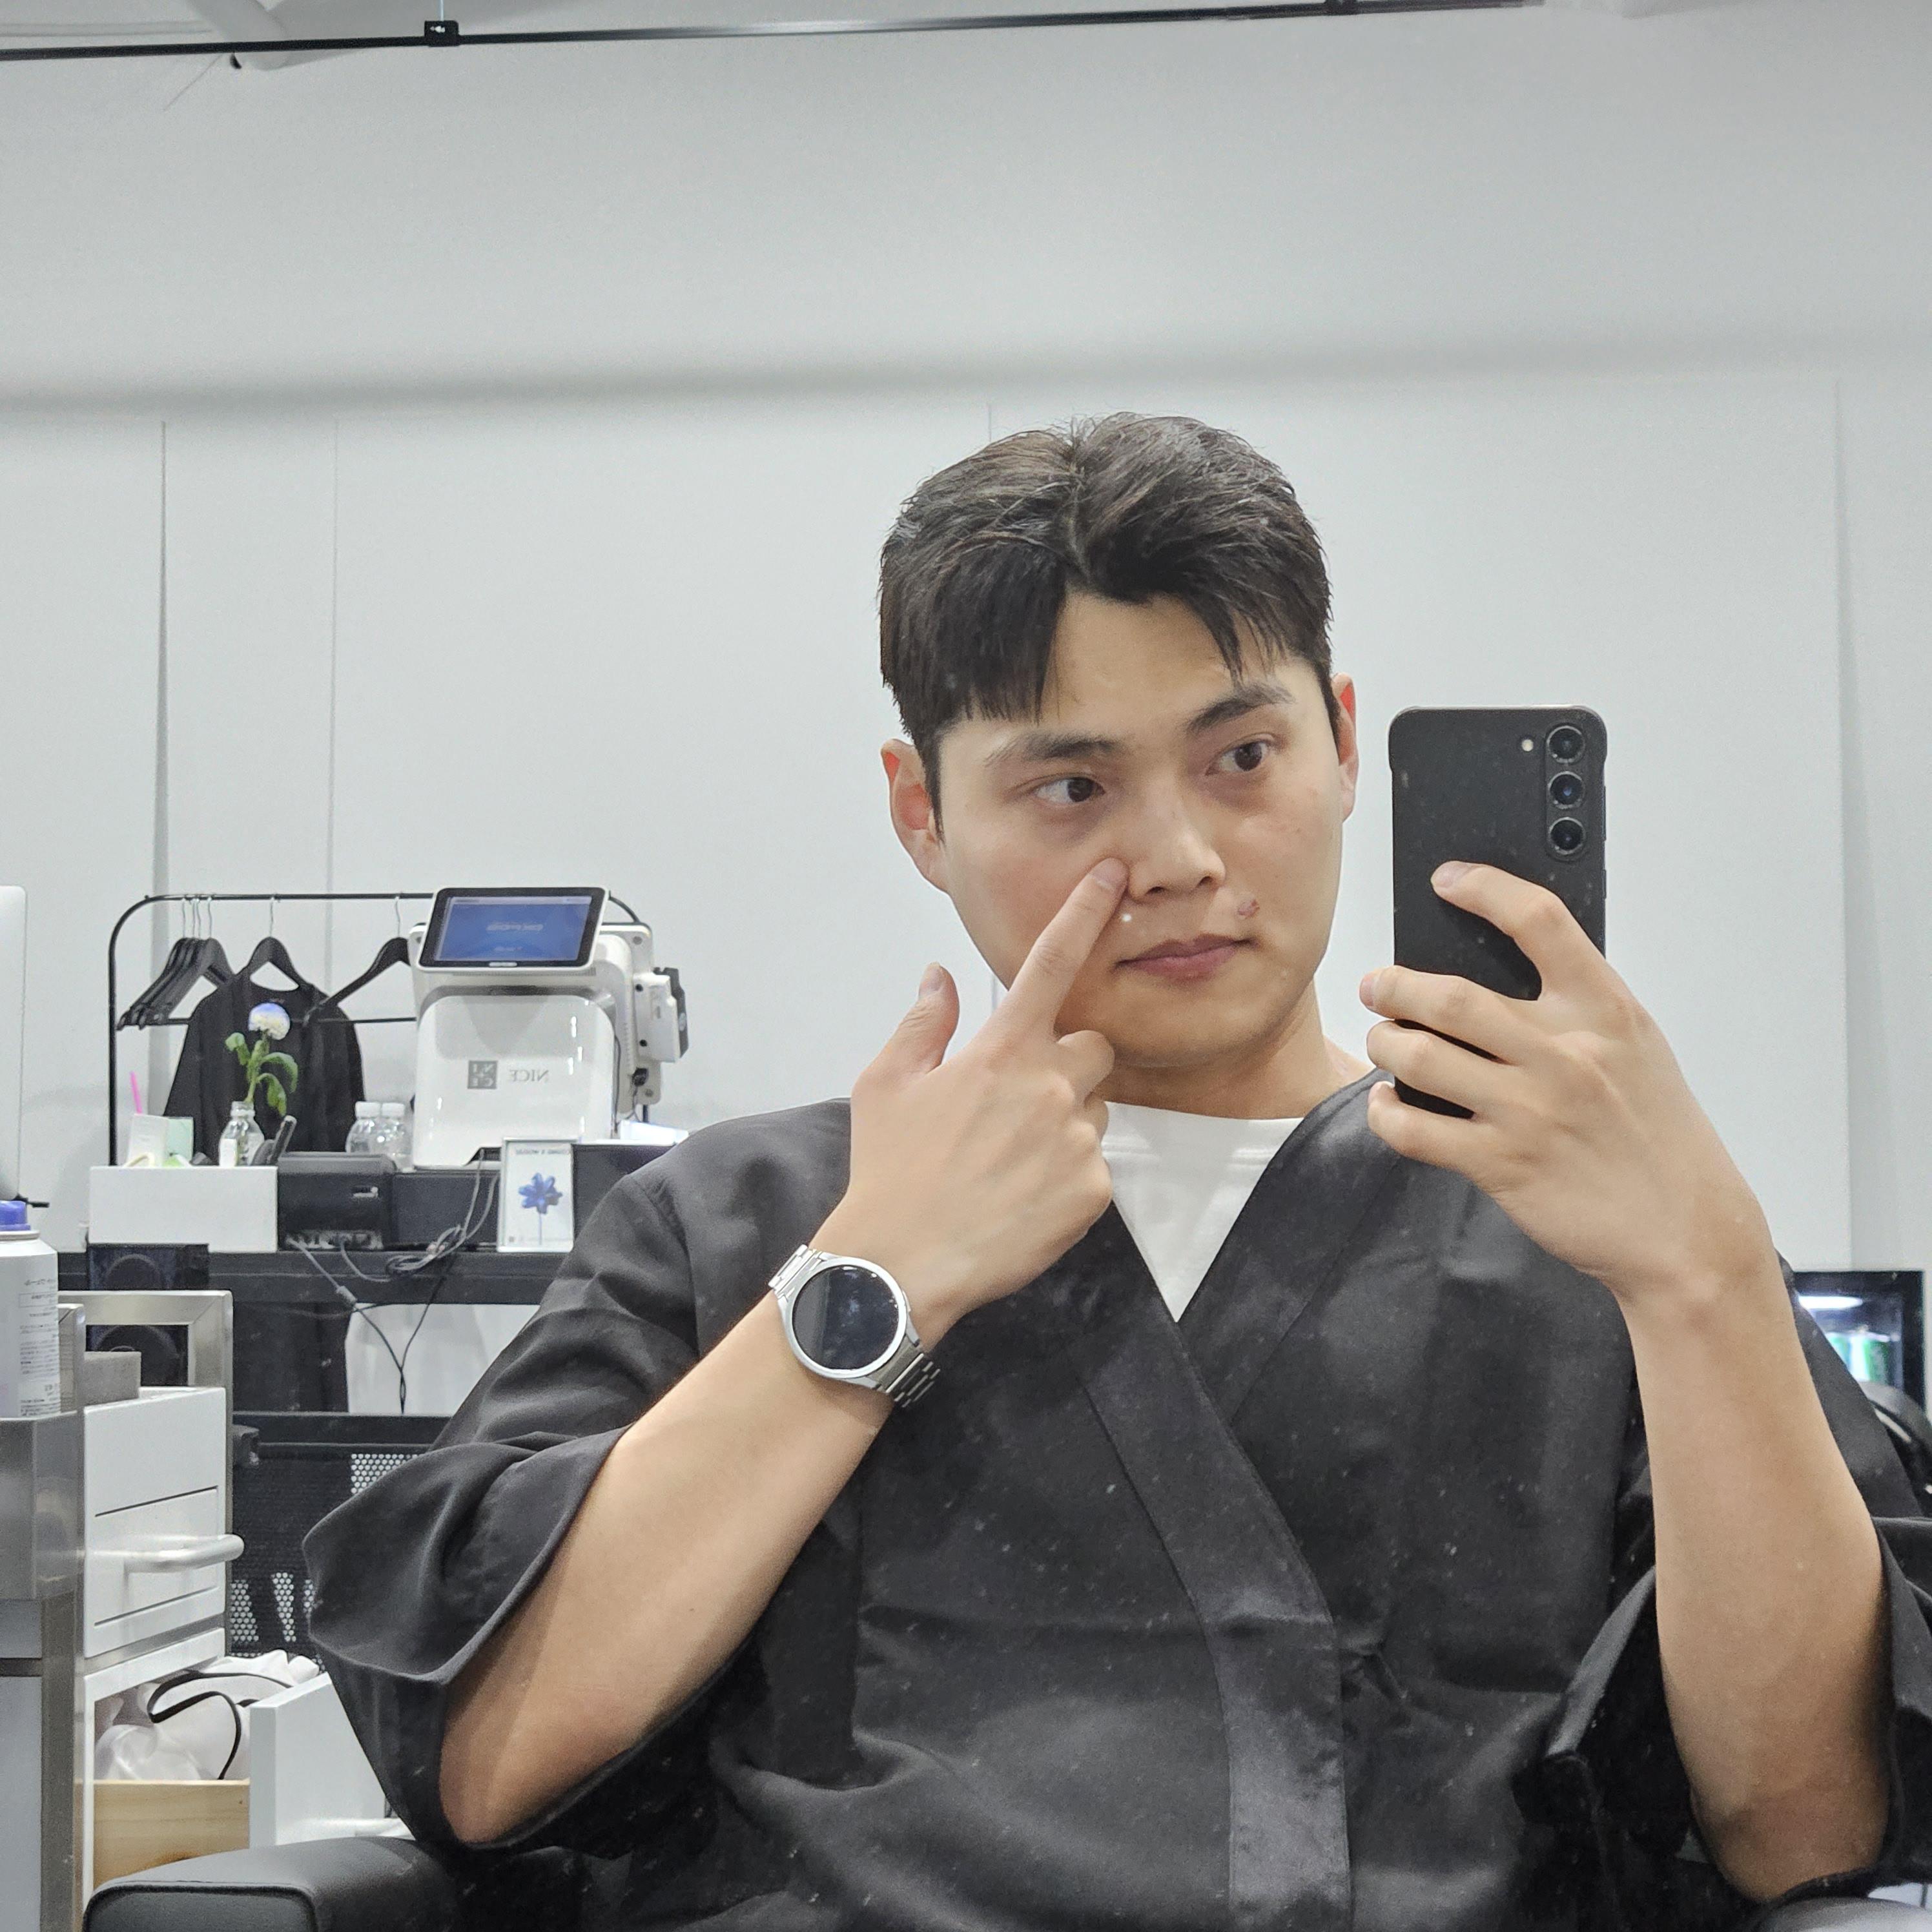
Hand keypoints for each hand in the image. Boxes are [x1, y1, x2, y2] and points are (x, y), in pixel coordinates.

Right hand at [816, 860, 1127, 1341]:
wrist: (902, 1264)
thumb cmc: (890, 1171)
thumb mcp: (886, 1083)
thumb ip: (924, 1021)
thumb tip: (937, 975)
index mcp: (1000, 1050)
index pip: (1052, 963)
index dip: (1084, 913)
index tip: (1111, 877)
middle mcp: (1049, 1085)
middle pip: (1094, 1045)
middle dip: (1070, 1060)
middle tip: (1021, 1099)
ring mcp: (1076, 1139)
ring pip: (1098, 1107)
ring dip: (1068, 1119)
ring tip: (1012, 1159)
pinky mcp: (1093, 1190)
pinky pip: (1096, 1165)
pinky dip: (1068, 1175)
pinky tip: (1024, 1196)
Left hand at [1358, 861, 1774, 1308]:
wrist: (1686, 1232)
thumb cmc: (1656, 1136)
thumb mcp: (1637, 1051)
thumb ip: (1578, 1011)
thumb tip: (1496, 974)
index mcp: (1606, 1012)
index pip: (1540, 921)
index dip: (1485, 889)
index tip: (1448, 879)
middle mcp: (1565, 1054)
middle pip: (1450, 996)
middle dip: (1394, 985)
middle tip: (1376, 985)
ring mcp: (1530, 1111)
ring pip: (1418, 1057)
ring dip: (1384, 1043)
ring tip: (1383, 1041)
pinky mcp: (1501, 1165)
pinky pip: (1412, 1128)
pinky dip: (1384, 1111)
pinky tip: (1387, 1104)